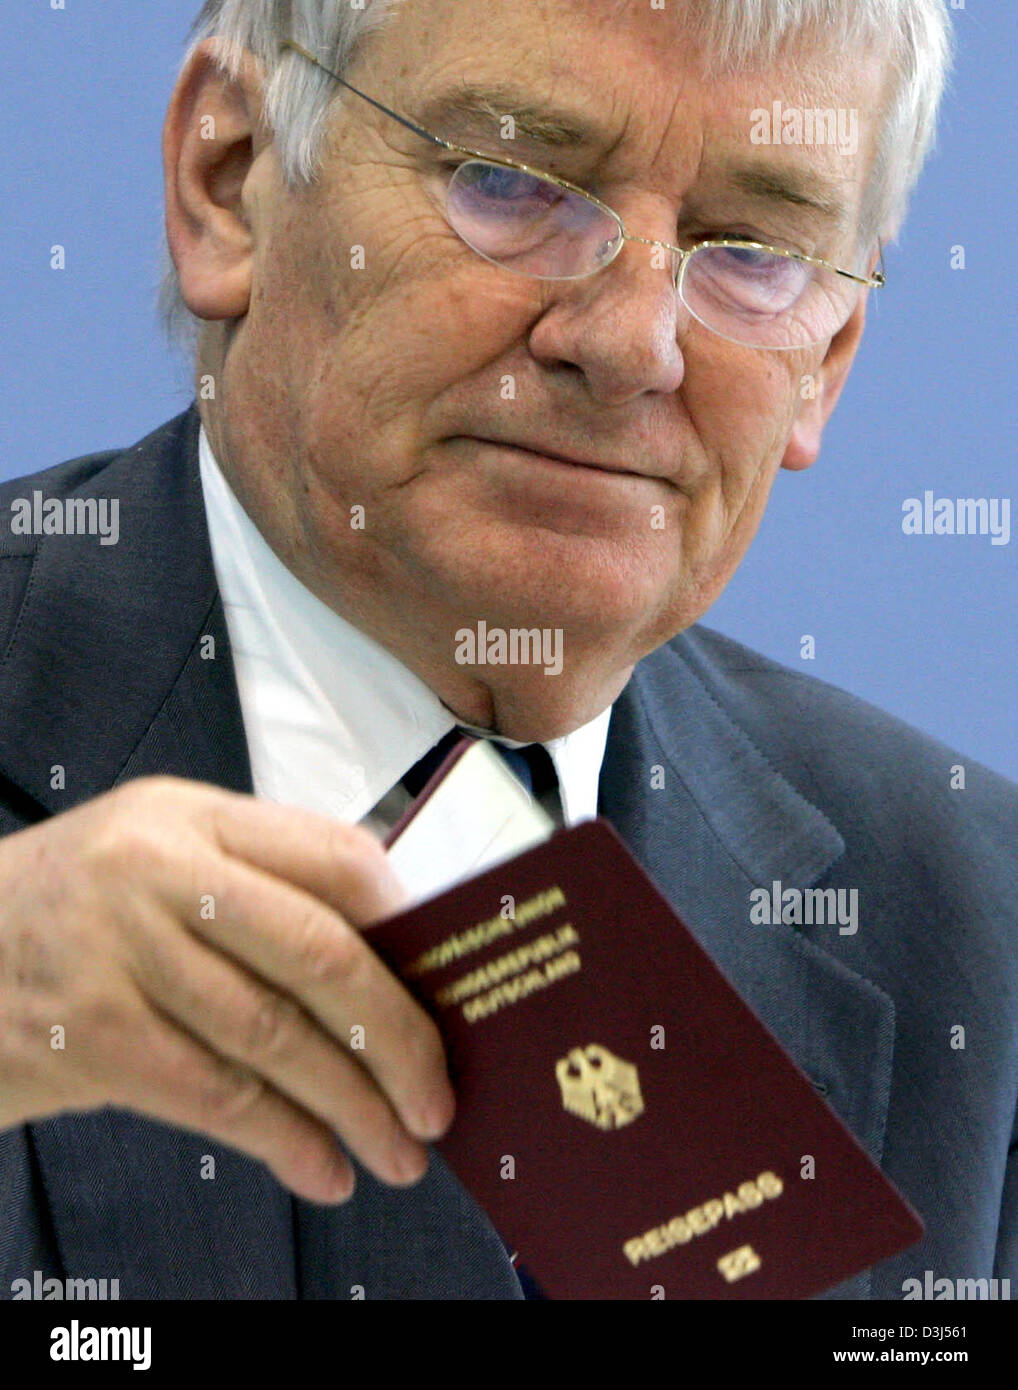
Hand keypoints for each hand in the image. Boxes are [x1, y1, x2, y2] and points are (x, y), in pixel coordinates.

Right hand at [0, 776, 454, 1202]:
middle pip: (320, 953)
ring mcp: (123, 952)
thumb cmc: (71, 904)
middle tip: (439, 1097)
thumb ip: (258, 882)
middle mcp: (160, 872)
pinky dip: (282, 1142)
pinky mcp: (92, 1034)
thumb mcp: (157, 851)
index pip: (336, 856)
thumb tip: (386, 957)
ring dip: (352, 1107)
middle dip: (399, 1036)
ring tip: (400, 1151)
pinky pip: (217, 1097)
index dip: (406, 925)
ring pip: (275, 1038)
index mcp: (194, 817)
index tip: (447, 983)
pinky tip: (321, 1168)